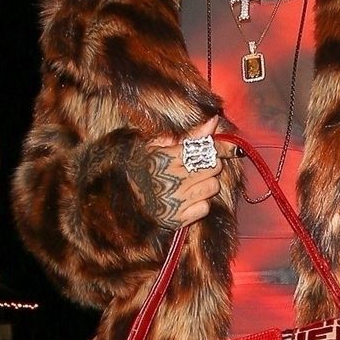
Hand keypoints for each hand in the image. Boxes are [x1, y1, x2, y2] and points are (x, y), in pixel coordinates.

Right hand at [131, 114, 231, 230]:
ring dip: (207, 184)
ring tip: (191, 184)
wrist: (122, 201)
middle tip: (198, 167)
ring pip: (213, 187)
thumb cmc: (141, 168)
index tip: (217, 150)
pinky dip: (200, 204)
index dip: (214, 149)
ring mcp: (176, 200)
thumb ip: (189, 135)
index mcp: (166, 158)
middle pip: (213, 167)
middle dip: (210, 165)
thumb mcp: (157, 146)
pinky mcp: (178, 219)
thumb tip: (214, 121)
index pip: (205, 149)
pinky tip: (187, 200)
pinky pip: (205, 208)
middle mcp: (172, 179)